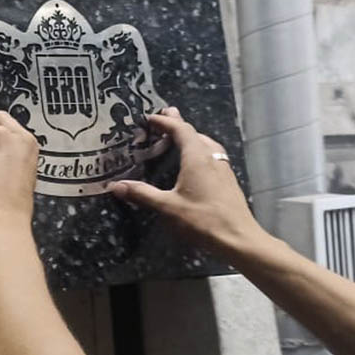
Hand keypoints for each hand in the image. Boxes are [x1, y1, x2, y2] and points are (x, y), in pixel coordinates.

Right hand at [106, 108, 266, 256]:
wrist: (239, 239)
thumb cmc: (202, 219)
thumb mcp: (167, 207)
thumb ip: (142, 194)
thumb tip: (115, 185)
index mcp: (197, 158)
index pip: (181, 130)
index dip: (165, 121)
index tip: (149, 118)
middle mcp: (212, 158)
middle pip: (195, 133)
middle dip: (179, 124)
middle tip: (166, 115)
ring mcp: (223, 169)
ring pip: (207, 144)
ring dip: (192, 136)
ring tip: (181, 136)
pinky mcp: (228, 181)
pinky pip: (213, 155)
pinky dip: (201, 150)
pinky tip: (198, 162)